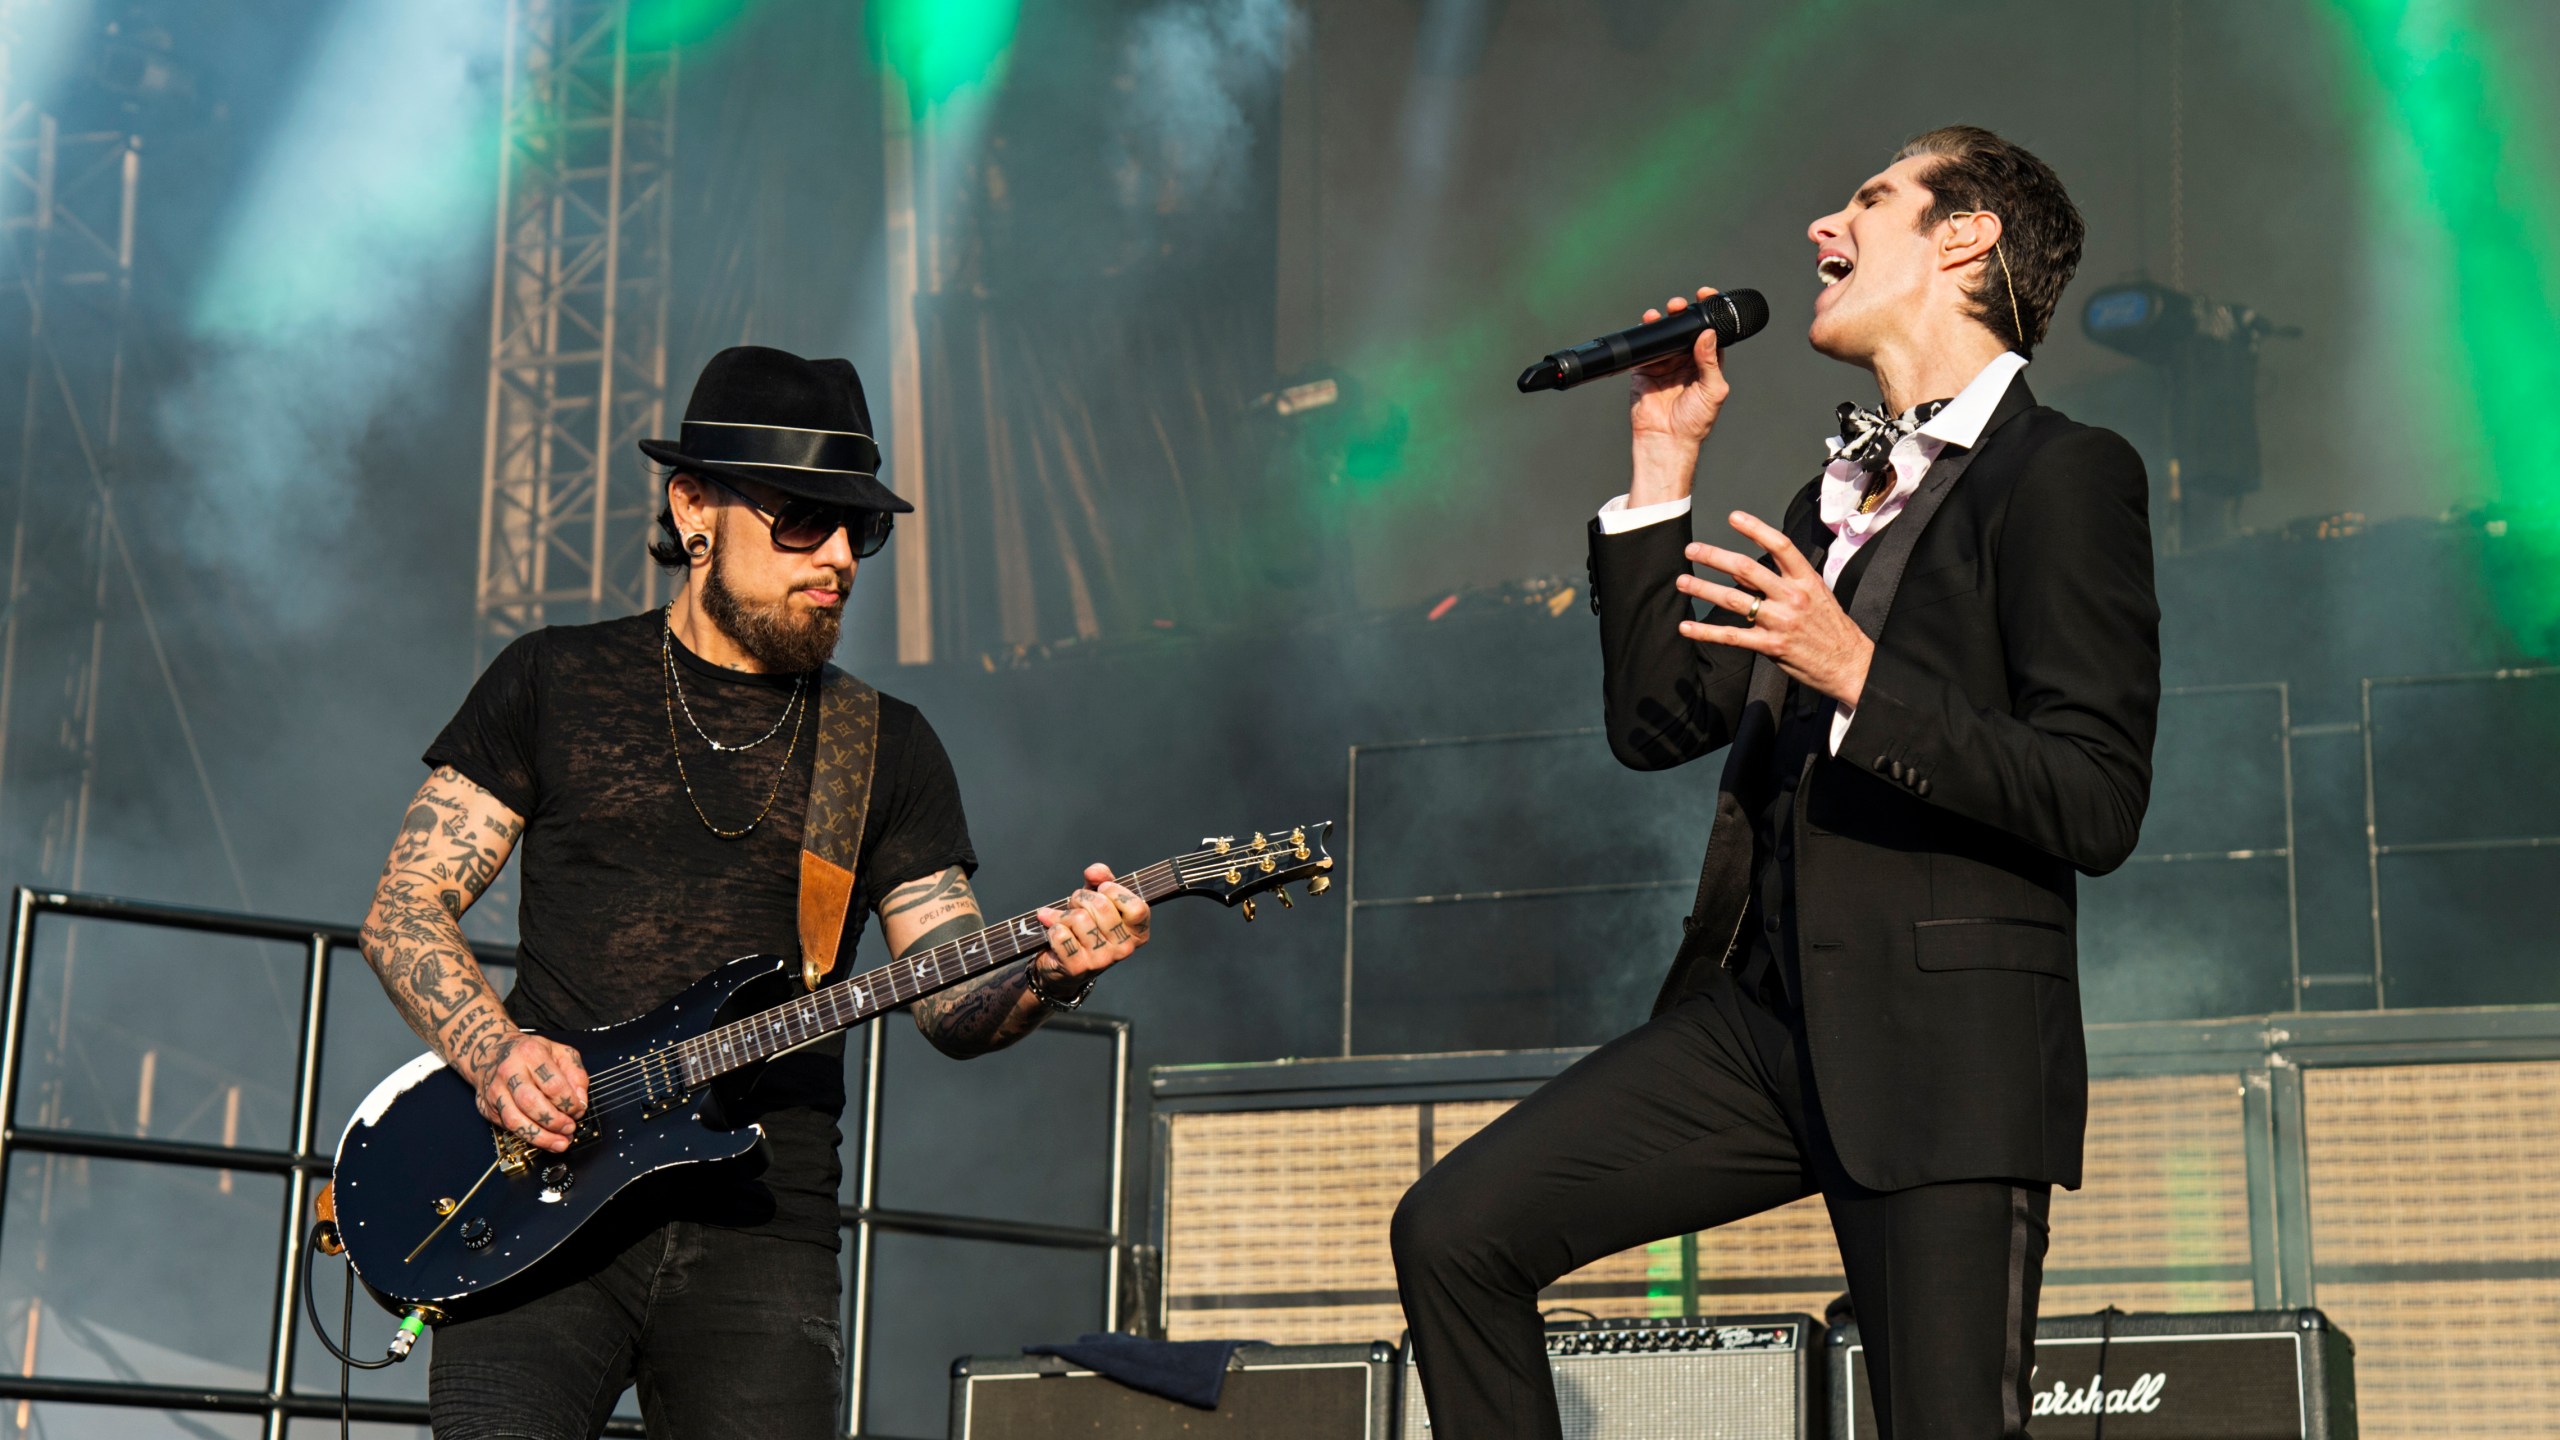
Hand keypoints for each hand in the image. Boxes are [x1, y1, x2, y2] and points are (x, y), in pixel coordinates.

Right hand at [468, 1031, 587, 1153]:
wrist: (491, 1051)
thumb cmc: (529, 1053)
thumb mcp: (560, 1053)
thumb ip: (576, 1074)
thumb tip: (580, 1101)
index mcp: (530, 1053)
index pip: (552, 1084)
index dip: (569, 1103)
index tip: (578, 1111)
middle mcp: (509, 1071)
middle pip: (531, 1103)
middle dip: (554, 1121)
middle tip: (569, 1129)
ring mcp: (495, 1090)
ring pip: (515, 1120)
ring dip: (540, 1137)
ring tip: (559, 1142)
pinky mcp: (487, 1107)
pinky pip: (507, 1127)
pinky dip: (528, 1137)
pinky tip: (543, 1139)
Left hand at [1031, 864, 1150, 997]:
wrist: (1062, 962)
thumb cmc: (1085, 928)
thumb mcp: (1098, 899)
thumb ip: (1102, 879)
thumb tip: (1095, 872)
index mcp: (1138, 933)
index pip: (1136, 907)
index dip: (1115, 891)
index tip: (1102, 889)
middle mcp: (1125, 949)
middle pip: (1102, 906)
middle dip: (1081, 898)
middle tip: (1076, 905)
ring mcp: (1102, 960)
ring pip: (1079, 919)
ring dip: (1065, 915)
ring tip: (1065, 921)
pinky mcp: (1078, 967)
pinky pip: (1061, 934)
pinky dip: (1052, 927)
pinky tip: (1054, 932)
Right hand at [1627, 286, 1732, 505]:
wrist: (1665, 441)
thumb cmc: (1695, 422)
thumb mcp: (1712, 391)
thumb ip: (1711, 362)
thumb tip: (1708, 334)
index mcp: (1706, 364)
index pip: (1709, 333)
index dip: (1708, 314)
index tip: (1706, 297)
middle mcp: (1686, 361)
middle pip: (1684, 329)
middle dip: (1682, 312)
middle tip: (1680, 305)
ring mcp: (1665, 364)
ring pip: (1665, 335)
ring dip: (1664, 320)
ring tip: (1663, 313)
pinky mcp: (1645, 370)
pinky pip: (1645, 347)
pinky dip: (1646, 335)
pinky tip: (1648, 324)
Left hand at [1676, 511, 1873, 707]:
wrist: (1850, 664)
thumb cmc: (1831, 627)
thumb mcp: (1817, 594)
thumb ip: (1784, 581)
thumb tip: (1747, 573)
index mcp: (1806, 580)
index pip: (1780, 545)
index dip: (1756, 528)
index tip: (1733, 517)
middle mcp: (1792, 596)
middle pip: (1747, 569)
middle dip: (1714, 556)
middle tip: (1691, 549)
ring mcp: (1781, 621)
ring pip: (1733, 600)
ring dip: (1703, 588)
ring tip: (1682, 581)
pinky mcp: (1771, 646)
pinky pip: (1731, 636)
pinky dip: (1706, 631)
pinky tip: (1686, 627)